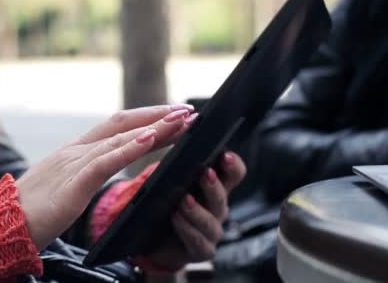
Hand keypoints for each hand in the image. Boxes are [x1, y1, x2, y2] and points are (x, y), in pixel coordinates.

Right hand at [17, 104, 197, 248]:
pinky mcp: (73, 182)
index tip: (172, 115)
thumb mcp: (65, 187)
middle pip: (122, 123)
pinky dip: (130, 148)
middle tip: (187, 111)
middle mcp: (75, 150)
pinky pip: (105, 160)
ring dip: (154, 127)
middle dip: (157, 115)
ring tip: (181, 121)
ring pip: (119, 138)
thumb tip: (106, 168)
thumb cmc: (32, 212)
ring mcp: (73, 163)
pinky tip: (150, 139)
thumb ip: (85, 174)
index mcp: (74, 151)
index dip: (145, 118)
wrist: (1, 226)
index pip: (116, 126)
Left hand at [145, 151, 245, 270]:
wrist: (153, 241)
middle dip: (214, 185)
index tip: (226, 155)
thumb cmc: (164, 206)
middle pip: (223, 196)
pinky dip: (187, 228)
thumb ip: (177, 165)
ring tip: (184, 199)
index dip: (233, 165)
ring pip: (210, 221)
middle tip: (205, 173)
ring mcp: (212, 232)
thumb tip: (175, 137)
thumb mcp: (169, 182)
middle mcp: (217, 210)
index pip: (233, 174)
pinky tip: (176, 218)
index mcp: (215, 188)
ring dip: (197, 209)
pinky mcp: (201, 251)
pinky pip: (198, 241)